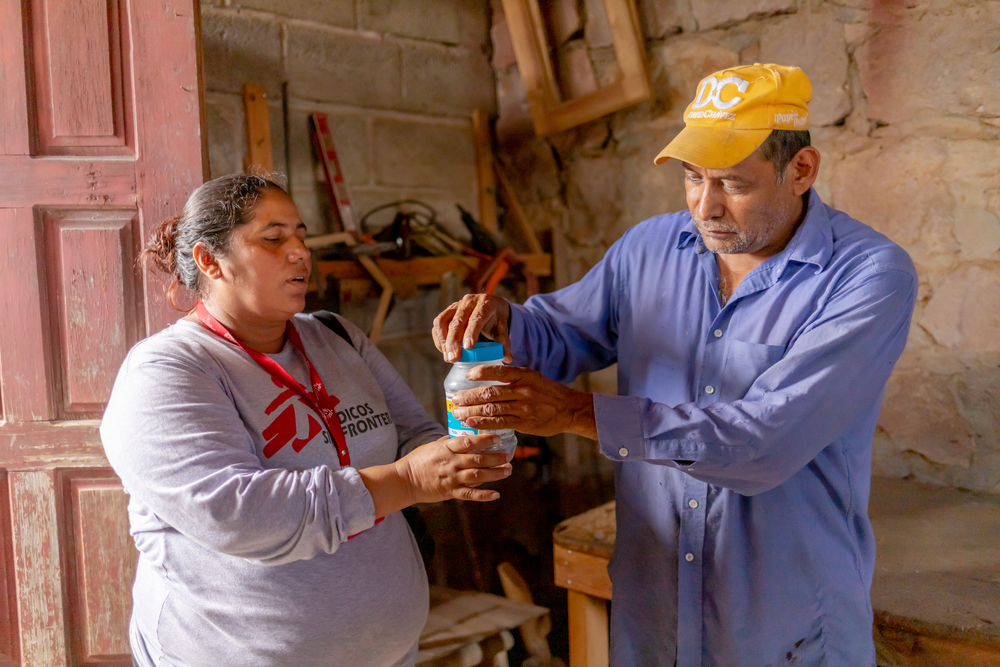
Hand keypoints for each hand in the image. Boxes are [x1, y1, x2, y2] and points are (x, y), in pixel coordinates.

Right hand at [395, 434, 512, 504]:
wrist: (405, 480)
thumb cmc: (419, 460)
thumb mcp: (433, 445)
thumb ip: (451, 442)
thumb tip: (467, 436)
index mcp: (446, 449)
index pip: (468, 442)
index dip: (484, 440)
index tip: (497, 438)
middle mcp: (451, 463)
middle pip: (477, 460)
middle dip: (495, 458)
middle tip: (509, 456)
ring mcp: (451, 478)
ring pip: (477, 476)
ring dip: (494, 474)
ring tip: (507, 471)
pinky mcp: (450, 492)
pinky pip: (469, 494)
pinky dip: (483, 495)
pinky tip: (496, 494)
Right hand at [433, 294, 511, 362]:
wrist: (490, 305)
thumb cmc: (496, 318)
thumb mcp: (503, 328)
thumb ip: (504, 343)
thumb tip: (507, 358)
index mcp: (485, 304)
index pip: (476, 318)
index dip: (471, 332)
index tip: (468, 347)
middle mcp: (468, 301)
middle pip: (457, 321)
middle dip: (453, 341)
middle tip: (454, 358)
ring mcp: (456, 305)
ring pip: (443, 321)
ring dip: (443, 340)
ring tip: (448, 357)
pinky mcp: (447, 311)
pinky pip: (438, 324)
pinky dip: (439, 338)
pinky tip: (444, 350)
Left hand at [450, 365, 596, 439]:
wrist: (570, 409)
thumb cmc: (548, 392)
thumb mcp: (533, 378)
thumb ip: (513, 378)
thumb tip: (488, 378)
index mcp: (524, 375)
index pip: (499, 371)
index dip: (481, 373)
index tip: (468, 376)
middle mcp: (523, 390)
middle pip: (490, 392)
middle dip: (469, 396)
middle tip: (455, 398)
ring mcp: (523, 408)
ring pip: (491, 409)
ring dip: (471, 411)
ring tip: (457, 413)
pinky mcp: (524, 423)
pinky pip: (499, 423)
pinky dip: (483, 423)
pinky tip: (471, 423)